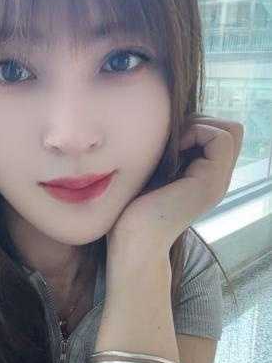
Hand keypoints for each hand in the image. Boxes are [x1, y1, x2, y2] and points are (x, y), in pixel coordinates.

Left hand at [106, 115, 243, 257]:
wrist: (133, 241)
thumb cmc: (131, 208)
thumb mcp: (153, 171)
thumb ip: (168, 152)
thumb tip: (169, 121)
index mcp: (205, 177)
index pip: (222, 133)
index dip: (198, 124)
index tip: (168, 139)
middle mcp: (216, 180)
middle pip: (232, 130)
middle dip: (201, 121)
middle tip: (172, 138)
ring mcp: (217, 182)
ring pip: (230, 131)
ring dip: (198, 126)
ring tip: (172, 144)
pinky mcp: (210, 183)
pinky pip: (220, 139)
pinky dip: (197, 132)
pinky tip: (173, 150)